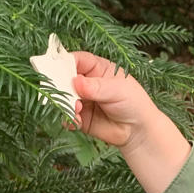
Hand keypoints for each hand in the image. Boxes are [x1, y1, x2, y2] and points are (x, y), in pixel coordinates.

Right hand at [66, 51, 190, 192]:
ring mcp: (82, 100)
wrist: (138, 131)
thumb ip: (96, 87)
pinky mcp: (80, 117)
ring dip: (66, 104)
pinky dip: (68, 118)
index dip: (65, 62)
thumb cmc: (133, 103)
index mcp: (98, 69)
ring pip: (64, 98)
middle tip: (63, 92)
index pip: (77, 60)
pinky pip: (67, 116)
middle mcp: (87, 83)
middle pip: (66, 79)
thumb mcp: (117, 90)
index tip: (55, 67)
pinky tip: (77, 121)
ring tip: (76, 109)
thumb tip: (76, 82)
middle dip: (62, 85)